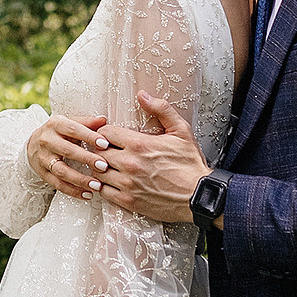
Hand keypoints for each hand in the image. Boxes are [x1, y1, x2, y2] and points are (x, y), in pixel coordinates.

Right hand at [27, 111, 109, 199]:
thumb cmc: (58, 133)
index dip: (89, 136)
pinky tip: (87, 194)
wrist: (33, 144)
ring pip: (62, 171)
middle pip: (67, 151)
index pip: (73, 129)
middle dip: (87, 159)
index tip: (105, 144)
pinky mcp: (42, 173)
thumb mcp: (69, 123)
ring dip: (80, 179)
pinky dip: (73, 191)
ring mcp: (43, 158)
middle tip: (104, 166)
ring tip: (97, 185)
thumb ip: (87, 122)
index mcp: (56, 124)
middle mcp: (47, 140)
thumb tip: (104, 120)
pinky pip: (58, 184)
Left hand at [94, 90, 210, 222]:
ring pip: (97, 172)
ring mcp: (127, 184)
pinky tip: (111, 182)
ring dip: (100, 168)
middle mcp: (129, 163)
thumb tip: (142, 95)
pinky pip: (103, 192)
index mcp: (139, 144)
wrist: (199, 195)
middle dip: (101, 149)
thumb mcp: (181, 130)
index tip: (111, 136)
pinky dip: (103, 186)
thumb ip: (161, 109)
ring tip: (109, 166)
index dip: (105, 133)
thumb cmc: (190, 164)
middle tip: (108, 150)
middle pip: (97, 152)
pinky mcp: (128, 201)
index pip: (104, 133)